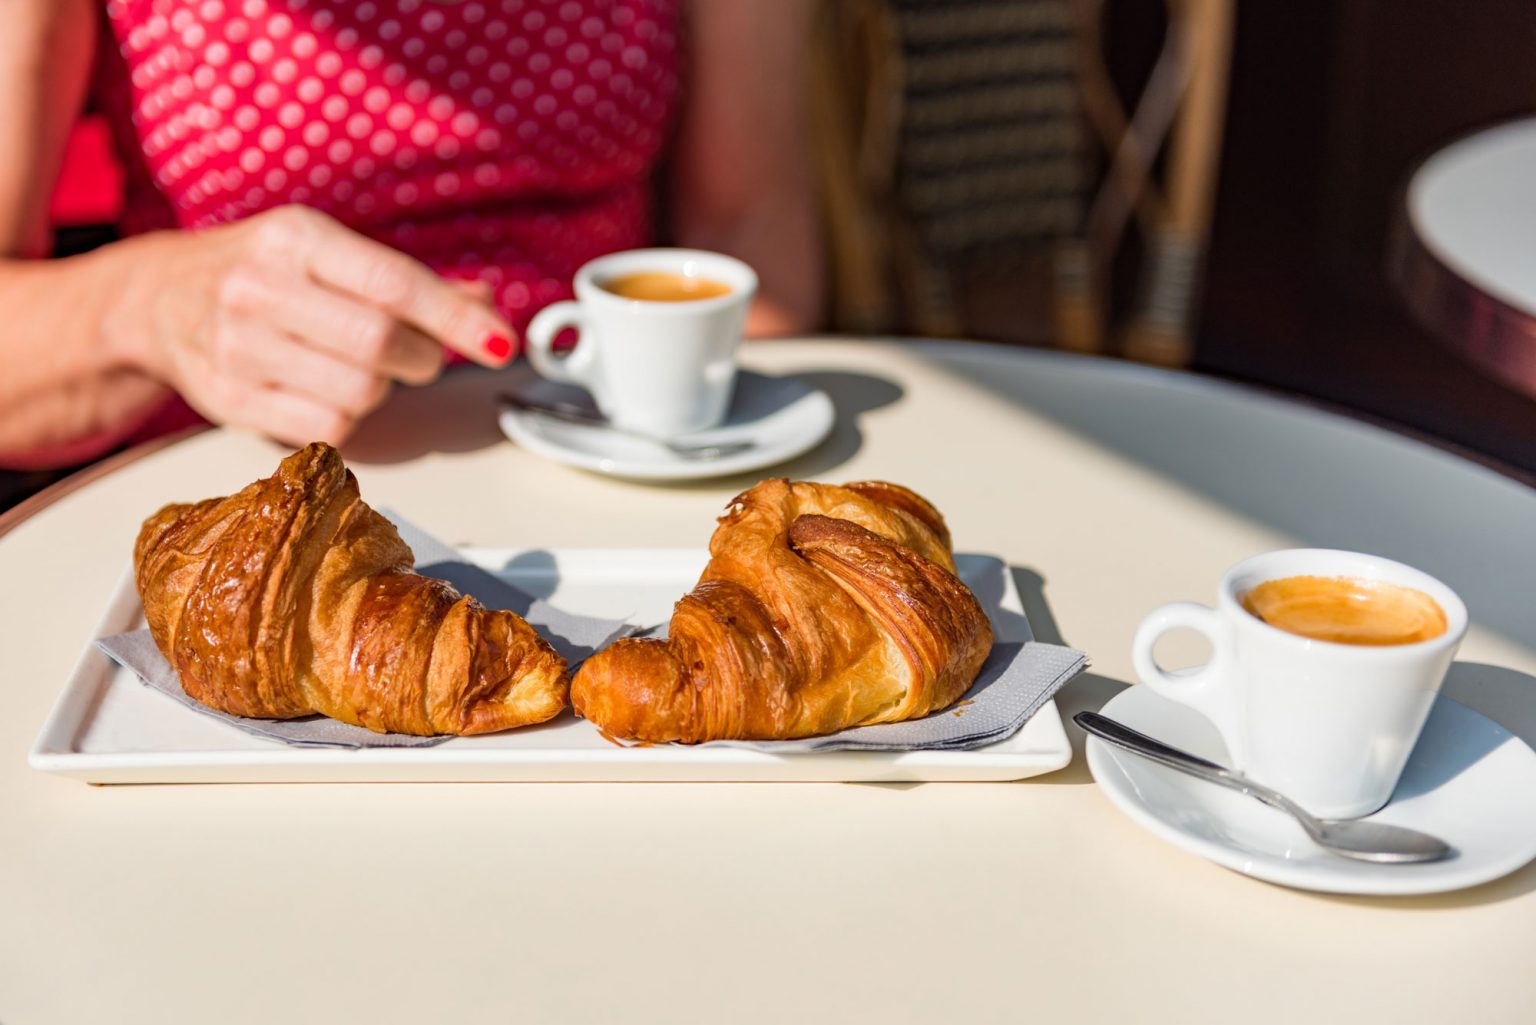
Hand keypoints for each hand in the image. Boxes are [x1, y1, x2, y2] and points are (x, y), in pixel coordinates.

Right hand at [109, 205, 516, 446]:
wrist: (158, 299)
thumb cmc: (264, 271)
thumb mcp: (329, 251)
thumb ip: (409, 281)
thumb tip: (485, 307)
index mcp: (296, 239)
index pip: (395, 284)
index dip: (456, 320)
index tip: (499, 344)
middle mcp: (260, 287)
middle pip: (383, 344)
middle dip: (422, 358)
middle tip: (418, 355)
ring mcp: (239, 347)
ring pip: (360, 392)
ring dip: (382, 389)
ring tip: (358, 368)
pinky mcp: (230, 400)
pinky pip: (328, 427)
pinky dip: (348, 416)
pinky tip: (327, 390)